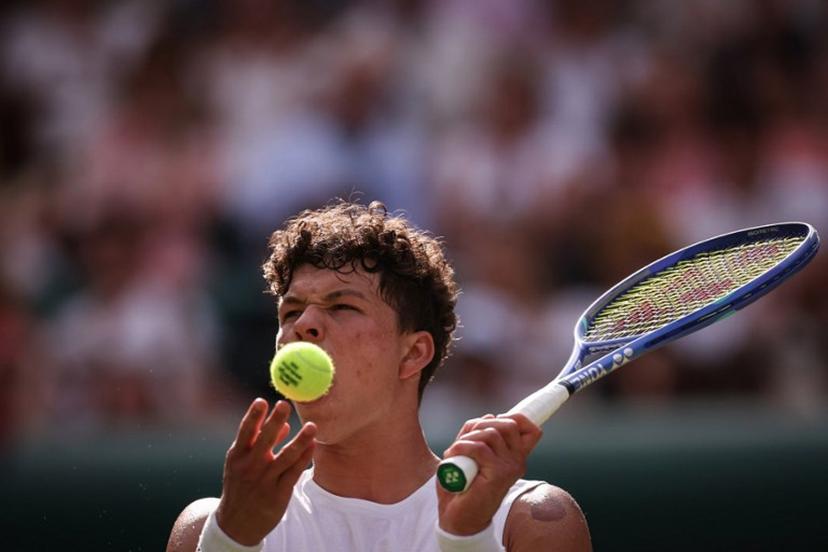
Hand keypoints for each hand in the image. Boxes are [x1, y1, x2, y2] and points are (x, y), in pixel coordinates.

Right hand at [215, 399, 315, 545]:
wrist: (237, 523)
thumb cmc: (241, 484)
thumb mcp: (241, 463)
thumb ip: (259, 442)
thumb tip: (284, 424)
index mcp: (237, 456)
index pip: (245, 432)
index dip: (253, 416)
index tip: (262, 400)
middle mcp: (250, 467)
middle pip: (265, 441)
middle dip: (275, 421)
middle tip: (286, 404)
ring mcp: (265, 481)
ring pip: (286, 457)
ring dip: (300, 440)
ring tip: (312, 426)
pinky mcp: (278, 494)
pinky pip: (294, 472)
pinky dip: (304, 458)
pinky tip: (313, 445)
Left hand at [437, 414, 541, 535]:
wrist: (457, 517)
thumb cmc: (463, 486)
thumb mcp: (471, 453)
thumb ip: (479, 434)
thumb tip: (488, 416)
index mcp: (515, 456)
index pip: (532, 430)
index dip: (516, 418)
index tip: (493, 421)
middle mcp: (518, 461)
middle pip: (508, 424)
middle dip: (483, 423)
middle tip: (465, 438)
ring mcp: (510, 468)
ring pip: (491, 433)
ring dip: (467, 437)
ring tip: (455, 450)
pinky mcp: (498, 475)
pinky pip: (479, 448)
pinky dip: (462, 447)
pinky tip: (452, 454)